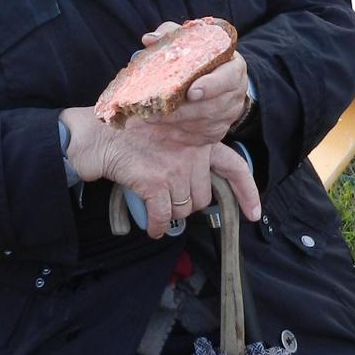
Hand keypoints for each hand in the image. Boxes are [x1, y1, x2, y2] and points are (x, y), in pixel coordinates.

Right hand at [61, 104, 261, 238]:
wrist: (99, 134)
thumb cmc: (127, 128)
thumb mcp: (167, 125)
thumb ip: (184, 142)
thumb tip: (191, 170)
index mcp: (199, 139)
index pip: (234, 167)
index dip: (247, 193)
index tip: (254, 215)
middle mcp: (192, 154)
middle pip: (203, 196)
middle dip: (189, 203)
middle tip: (173, 199)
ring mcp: (174, 169)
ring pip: (184, 209)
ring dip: (172, 214)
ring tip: (159, 207)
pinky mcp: (155, 183)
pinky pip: (163, 217)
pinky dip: (157, 227)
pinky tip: (152, 228)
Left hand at [135, 22, 250, 144]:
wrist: (214, 82)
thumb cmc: (199, 58)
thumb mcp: (189, 43)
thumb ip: (171, 36)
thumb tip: (149, 40)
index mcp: (233, 66)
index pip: (229, 77)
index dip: (212, 85)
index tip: (192, 92)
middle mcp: (236, 92)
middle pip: (213, 106)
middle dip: (184, 110)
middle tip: (157, 110)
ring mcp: (229, 114)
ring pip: (205, 123)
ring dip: (178, 123)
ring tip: (152, 118)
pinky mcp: (219, 131)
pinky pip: (200, 136)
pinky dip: (180, 133)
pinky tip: (163, 129)